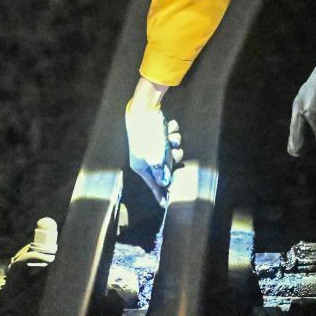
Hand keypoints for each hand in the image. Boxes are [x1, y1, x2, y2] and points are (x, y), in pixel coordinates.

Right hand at [125, 83, 183, 206]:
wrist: (144, 110)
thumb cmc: (148, 137)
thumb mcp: (155, 159)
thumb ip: (161, 173)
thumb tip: (165, 182)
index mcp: (141, 166)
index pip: (153, 184)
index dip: (160, 193)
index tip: (166, 204)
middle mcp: (146, 157)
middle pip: (166, 166)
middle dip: (173, 159)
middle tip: (173, 152)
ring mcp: (153, 145)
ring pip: (171, 151)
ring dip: (174, 144)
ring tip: (170, 137)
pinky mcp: (158, 134)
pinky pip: (170, 138)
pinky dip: (172, 132)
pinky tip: (169, 127)